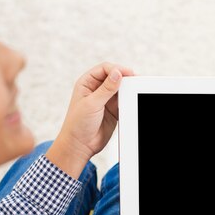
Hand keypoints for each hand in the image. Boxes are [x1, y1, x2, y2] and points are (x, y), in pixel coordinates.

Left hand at [46, 63, 133, 177]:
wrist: (80, 145)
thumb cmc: (78, 124)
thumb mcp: (92, 104)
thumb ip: (106, 89)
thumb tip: (117, 73)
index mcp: (87, 83)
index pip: (104, 69)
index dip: (117, 69)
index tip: (128, 74)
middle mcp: (97, 89)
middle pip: (115, 77)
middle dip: (125, 78)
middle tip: (136, 80)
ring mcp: (106, 100)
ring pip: (121, 89)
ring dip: (129, 89)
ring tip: (136, 90)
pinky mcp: (114, 110)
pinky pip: (125, 101)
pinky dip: (130, 100)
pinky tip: (133, 101)